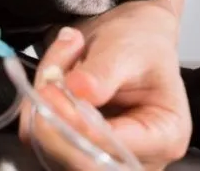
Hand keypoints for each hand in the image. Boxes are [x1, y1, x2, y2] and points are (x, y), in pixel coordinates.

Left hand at [20, 3, 190, 169]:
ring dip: (42, 103)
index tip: (54, 94)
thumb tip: (80, 89)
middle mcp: (134, 158)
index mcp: (165, 136)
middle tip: (46, 79)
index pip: (117, 148)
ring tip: (60, 61)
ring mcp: (100, 157)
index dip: (80, 125)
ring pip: (51, 147)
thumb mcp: (127, 49)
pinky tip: (52, 76)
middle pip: (80, 158)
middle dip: (55, 115)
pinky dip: (34, 104)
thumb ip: (103, 72)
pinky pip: (37, 137)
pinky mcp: (70, 150)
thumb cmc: (138, 45)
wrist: (123, 40)